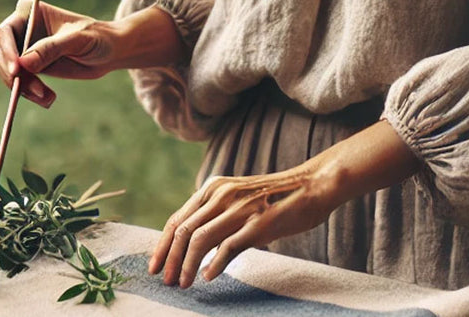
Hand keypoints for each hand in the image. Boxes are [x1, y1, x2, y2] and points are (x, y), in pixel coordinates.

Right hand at [0, 0, 120, 106]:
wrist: (108, 52)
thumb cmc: (97, 38)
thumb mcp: (77, 40)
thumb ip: (52, 49)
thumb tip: (23, 63)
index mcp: (29, 13)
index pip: (5, 32)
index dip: (6, 51)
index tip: (16, 71)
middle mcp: (21, 30)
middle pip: (3, 55)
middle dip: (15, 76)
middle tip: (34, 91)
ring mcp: (24, 49)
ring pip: (10, 73)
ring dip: (24, 89)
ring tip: (47, 98)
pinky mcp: (30, 67)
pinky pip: (20, 83)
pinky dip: (29, 93)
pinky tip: (47, 99)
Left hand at [149, 167, 337, 287]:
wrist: (313, 185)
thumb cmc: (276, 197)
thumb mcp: (239, 198)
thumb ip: (217, 213)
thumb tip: (195, 242)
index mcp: (213, 187)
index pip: (177, 219)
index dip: (163, 245)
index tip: (155, 265)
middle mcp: (221, 195)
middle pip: (183, 230)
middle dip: (170, 259)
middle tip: (165, 281)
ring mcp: (239, 208)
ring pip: (199, 239)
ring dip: (186, 265)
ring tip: (182, 283)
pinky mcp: (258, 224)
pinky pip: (227, 247)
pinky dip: (214, 264)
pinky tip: (208, 277)